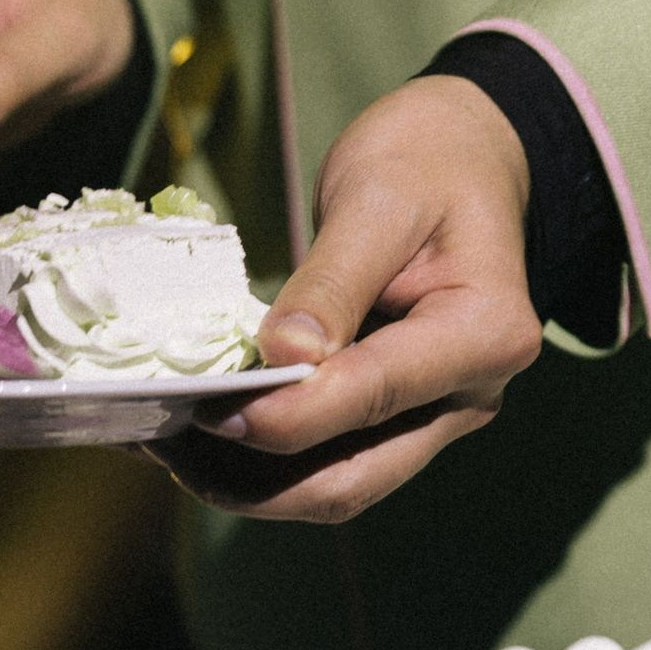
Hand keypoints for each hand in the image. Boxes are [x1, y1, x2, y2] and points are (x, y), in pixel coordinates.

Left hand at [147, 77, 542, 520]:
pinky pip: (323, 463)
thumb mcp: (377, 197)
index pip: (372, 397)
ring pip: (331, 488)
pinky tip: (197, 441)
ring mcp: (431, 418)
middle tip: (166, 446)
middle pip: (352, 480)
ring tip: (167, 449)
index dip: (284, 417)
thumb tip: (283, 357)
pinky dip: (257, 464)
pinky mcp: (392, 422)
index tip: (206, 408)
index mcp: (484, 336)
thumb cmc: (427, 163)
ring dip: (244, 484)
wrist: (463, 161)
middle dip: (253, 481)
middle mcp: (467, 397)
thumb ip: (333, 281)